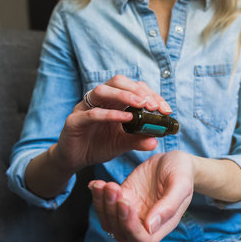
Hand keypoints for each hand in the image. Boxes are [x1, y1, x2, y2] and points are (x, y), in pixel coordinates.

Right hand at [51, 75, 171, 171]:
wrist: (74, 159)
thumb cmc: (98, 145)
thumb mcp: (122, 143)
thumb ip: (138, 140)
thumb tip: (156, 141)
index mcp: (113, 100)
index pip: (134, 88)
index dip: (151, 95)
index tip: (165, 109)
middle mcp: (100, 99)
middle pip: (118, 82)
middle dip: (138, 91)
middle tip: (154, 104)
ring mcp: (85, 107)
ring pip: (102, 90)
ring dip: (124, 95)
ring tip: (141, 105)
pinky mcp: (75, 120)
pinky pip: (91, 113)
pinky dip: (109, 114)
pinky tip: (124, 119)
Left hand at [89, 151, 194, 241]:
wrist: (174, 160)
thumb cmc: (182, 172)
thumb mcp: (181, 185)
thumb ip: (169, 206)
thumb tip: (151, 227)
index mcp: (162, 225)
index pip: (142, 240)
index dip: (130, 227)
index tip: (126, 203)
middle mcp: (145, 223)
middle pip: (121, 233)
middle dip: (113, 214)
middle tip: (114, 189)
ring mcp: (132, 212)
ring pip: (109, 222)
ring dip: (103, 205)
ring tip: (106, 185)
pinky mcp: (123, 198)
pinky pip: (105, 205)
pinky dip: (97, 196)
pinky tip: (97, 184)